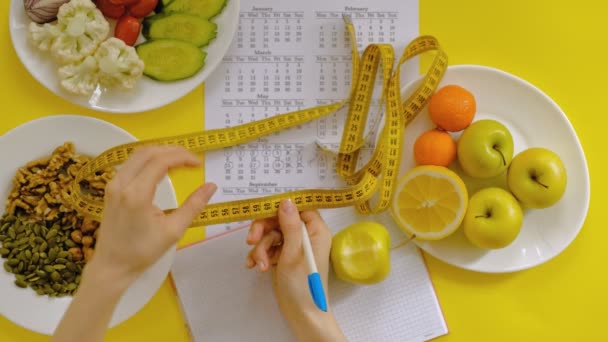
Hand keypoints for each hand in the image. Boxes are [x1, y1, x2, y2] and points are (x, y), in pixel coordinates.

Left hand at [92, 145, 216, 283]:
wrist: (112, 265)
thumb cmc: (143, 251)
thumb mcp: (174, 230)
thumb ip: (194, 205)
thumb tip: (211, 186)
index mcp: (137, 194)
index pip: (161, 161)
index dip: (182, 157)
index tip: (198, 163)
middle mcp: (121, 184)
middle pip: (148, 152)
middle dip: (172, 151)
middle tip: (191, 159)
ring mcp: (113, 184)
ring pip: (137, 155)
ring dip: (160, 153)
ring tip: (179, 161)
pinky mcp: (111, 188)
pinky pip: (130, 164)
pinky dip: (148, 160)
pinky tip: (161, 168)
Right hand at [246, 200, 345, 340]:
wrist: (301, 313)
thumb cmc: (302, 283)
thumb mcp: (294, 251)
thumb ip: (290, 225)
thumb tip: (286, 201)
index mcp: (316, 230)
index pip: (298, 208)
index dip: (280, 208)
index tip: (263, 211)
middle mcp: (306, 235)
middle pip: (280, 220)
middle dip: (263, 231)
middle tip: (251, 240)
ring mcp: (294, 246)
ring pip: (271, 235)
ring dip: (261, 248)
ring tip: (259, 264)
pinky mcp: (284, 257)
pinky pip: (268, 248)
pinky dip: (260, 256)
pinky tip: (254, 266)